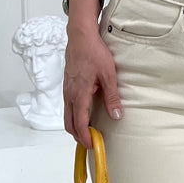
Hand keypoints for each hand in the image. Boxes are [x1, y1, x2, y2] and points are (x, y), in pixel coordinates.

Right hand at [63, 28, 123, 148]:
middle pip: (68, 124)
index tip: (93, 145)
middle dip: (78, 136)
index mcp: (79, 94)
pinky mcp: (67, 85)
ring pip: (67, 115)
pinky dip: (73, 116)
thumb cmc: (94, 52)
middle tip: (92, 142)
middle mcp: (69, 94)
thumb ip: (112, 97)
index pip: (79, 123)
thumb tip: (116, 116)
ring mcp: (66, 90)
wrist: (81, 37)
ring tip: (90, 131)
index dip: (85, 137)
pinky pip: (67, 106)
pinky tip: (85, 114)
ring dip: (75, 126)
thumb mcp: (108, 75)